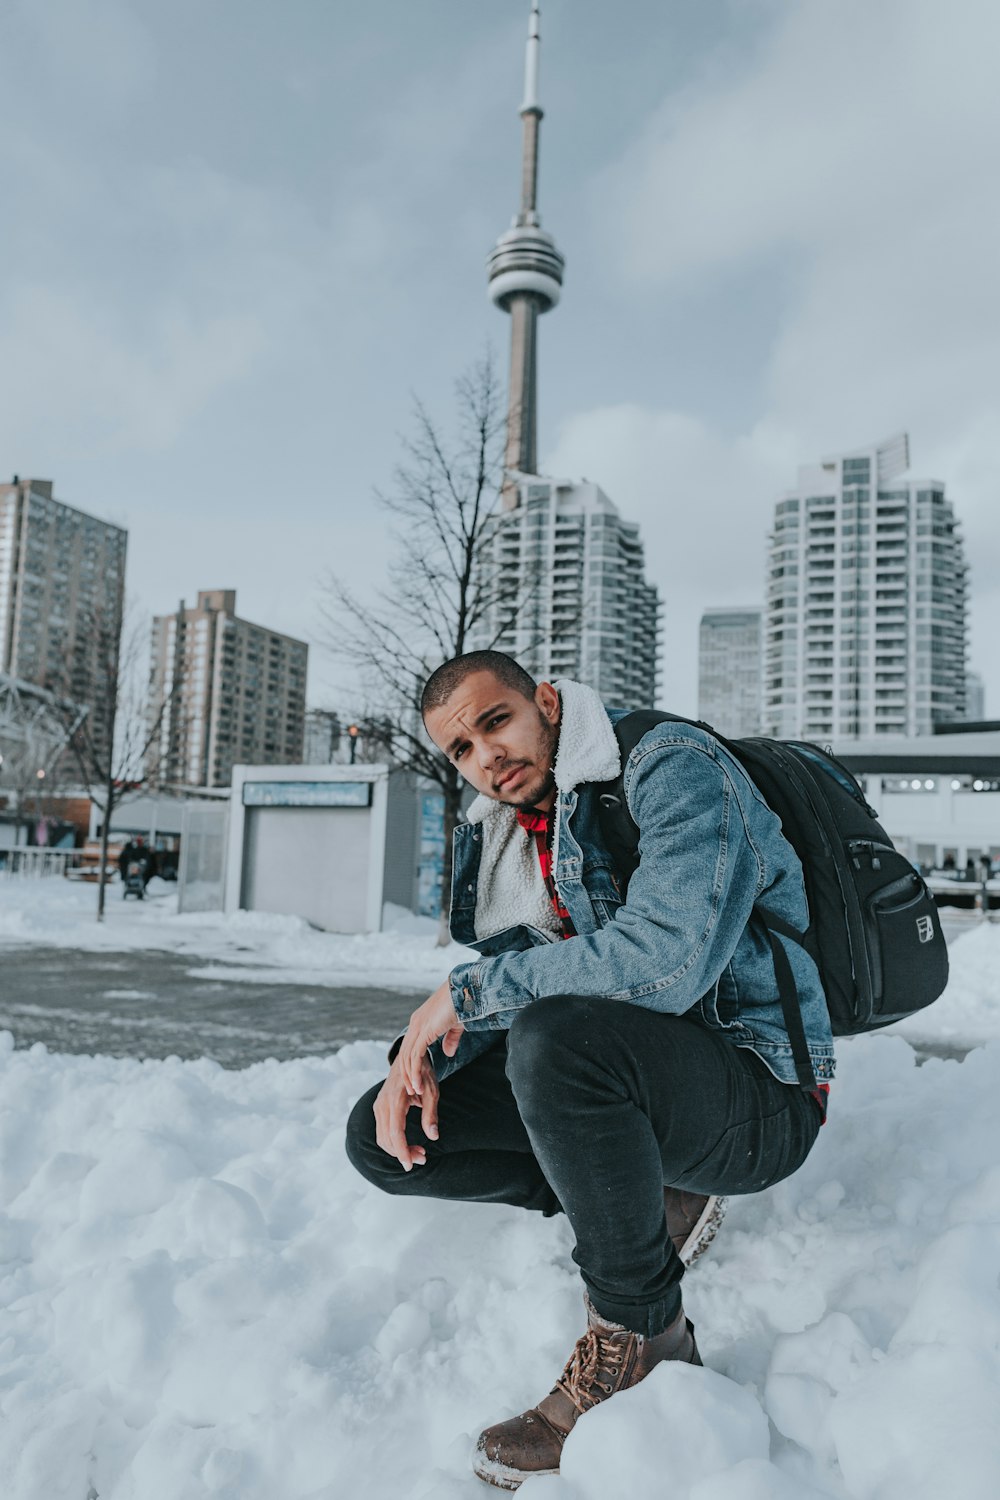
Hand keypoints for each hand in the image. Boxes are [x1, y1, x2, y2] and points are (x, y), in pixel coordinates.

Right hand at [373, 1052, 439, 1171]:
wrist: (407, 1057)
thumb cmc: (422, 1073)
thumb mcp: (432, 1091)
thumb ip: (431, 1114)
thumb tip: (433, 1136)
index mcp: (396, 1099)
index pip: (395, 1132)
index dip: (402, 1151)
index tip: (411, 1165)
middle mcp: (383, 1104)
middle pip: (387, 1139)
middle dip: (403, 1153)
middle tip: (423, 1159)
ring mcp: (378, 1106)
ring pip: (382, 1138)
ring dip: (398, 1150)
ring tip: (419, 1153)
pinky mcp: (379, 1109)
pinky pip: (382, 1132)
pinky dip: (393, 1143)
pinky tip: (408, 1145)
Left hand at [398, 980, 464, 1096]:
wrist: (466, 991)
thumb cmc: (463, 1005)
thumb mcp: (454, 1026)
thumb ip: (450, 1039)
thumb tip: (448, 1053)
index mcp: (420, 1022)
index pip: (410, 1047)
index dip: (411, 1065)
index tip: (416, 1080)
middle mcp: (415, 1023)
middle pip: (404, 1054)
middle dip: (407, 1074)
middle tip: (412, 1091)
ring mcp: (418, 1026)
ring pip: (407, 1058)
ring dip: (410, 1077)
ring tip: (415, 1092)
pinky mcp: (424, 1031)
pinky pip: (415, 1056)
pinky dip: (415, 1072)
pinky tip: (418, 1084)